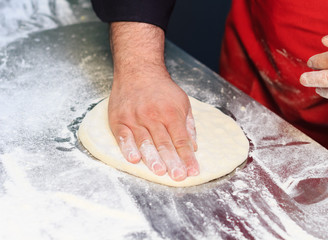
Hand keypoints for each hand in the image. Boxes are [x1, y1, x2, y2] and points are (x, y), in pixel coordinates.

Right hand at [108, 22, 198, 180]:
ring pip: (144, 142)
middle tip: (178, 177)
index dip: (187, 157)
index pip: (181, 140)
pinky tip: (134, 159)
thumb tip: (193, 147)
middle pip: (164, 143)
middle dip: (172, 162)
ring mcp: (135, 118)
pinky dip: (128, 148)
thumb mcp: (182, 102)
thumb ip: (188, 125)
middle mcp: (153, 116)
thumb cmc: (162, 89)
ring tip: (160, 172)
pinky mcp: (119, 119)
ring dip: (152, 158)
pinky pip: (123, 137)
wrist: (138, 70)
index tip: (193, 171)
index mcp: (171, 113)